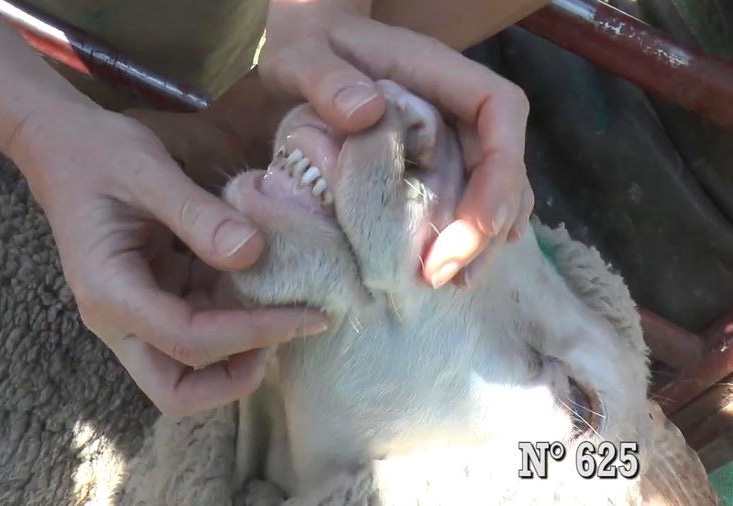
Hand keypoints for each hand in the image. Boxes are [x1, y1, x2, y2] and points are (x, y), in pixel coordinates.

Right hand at [11, 101, 328, 416]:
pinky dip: (234, 318)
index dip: (251, 334)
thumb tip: (253, 252)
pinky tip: (263, 282)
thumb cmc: (98, 154)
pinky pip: (197, 331)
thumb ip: (198, 214)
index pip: (187, 341)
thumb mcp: (149, 171)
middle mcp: (118, 318)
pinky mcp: (153, 301)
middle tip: (287, 332)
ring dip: (241, 349)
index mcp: (110, 291)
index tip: (305, 313)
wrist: (61, 147)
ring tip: (286, 304)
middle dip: (237, 376)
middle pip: (177, 391)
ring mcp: (134, 315)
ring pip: (189, 369)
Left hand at [259, 0, 533, 288]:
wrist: (307, 42)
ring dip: (480, 239)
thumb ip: (326, 78)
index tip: (479, 223)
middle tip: (441, 275)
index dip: (502, 169)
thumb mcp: (303, 54)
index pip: (500, 111)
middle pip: (502, 163)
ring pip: (491, 187)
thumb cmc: (308, 41)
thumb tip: (367, 112)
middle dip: (485, 224)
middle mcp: (456, 103)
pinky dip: (461, 233)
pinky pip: (463, 196)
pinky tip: (448, 269)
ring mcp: (449, 133)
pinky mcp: (433, 158)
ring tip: (449, 282)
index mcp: (439, 71)